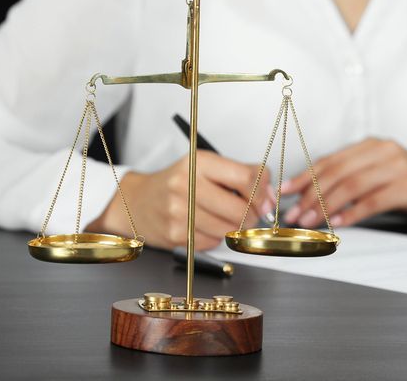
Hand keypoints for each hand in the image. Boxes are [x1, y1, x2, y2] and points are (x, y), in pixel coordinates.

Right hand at [87, 151, 274, 250]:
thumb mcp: (206, 166)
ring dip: (234, 228)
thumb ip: (240, 175)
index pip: (245, 178)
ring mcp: (179, 212)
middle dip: (252, 216)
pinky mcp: (176, 235)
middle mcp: (187, 185)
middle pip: (240, 209)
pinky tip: (206, 226)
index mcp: (199, 162)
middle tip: (252, 214)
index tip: (266, 200)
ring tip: (225, 218)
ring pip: (228, 229)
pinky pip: (212, 243)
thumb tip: (270, 196)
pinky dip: (216, 237)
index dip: (262, 192)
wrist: (137, 202)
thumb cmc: (177, 182)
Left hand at [278, 138, 406, 228]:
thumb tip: (311, 198)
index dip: (304, 176)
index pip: (331, 160)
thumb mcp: (381, 176)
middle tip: (294, 215)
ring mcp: (398, 166)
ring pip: (352, 185)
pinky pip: (374, 200)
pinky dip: (354, 213)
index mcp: (372, 145)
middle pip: (338, 172)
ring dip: (326, 206)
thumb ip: (353, 179)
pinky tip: (341, 224)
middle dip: (310, 195)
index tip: (284, 193)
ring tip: (311, 222)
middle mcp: (384, 150)